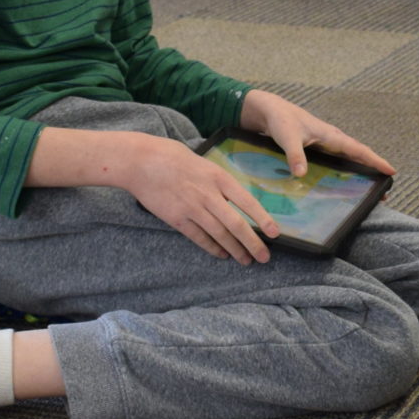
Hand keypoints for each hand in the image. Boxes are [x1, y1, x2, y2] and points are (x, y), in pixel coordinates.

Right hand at [120, 133, 279, 264]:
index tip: (275, 233)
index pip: (248, 202)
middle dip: (252, 244)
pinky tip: (222, 255)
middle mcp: (209, 195)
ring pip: (219, 235)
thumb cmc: (175, 158)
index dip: (263, 219)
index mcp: (220, 178)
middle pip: (236, 225)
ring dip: (235, 250)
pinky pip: (199, 238)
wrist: (144, 161)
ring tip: (245, 260)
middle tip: (264, 257)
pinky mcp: (177, 219)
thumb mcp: (206, 164)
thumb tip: (239, 202)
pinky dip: (212, 248)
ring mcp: (192, 208)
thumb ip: (222, 183)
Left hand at [240, 90, 393, 176]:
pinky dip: (346, 170)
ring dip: (361, 171)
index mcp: (331, 135)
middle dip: (374, 170)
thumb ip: (295, 155)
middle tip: (385, 190)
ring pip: (350, 158)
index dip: (376, 161)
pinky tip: (344, 183)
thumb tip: (301, 174)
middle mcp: (333, 139)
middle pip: (359, 156)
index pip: (359, 150)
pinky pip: (339, 160)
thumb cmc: (281, 120)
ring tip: (370, 188)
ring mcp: (327, 143)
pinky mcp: (318, 148)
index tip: (391, 172)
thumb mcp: (287, 137)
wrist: (269, 110)